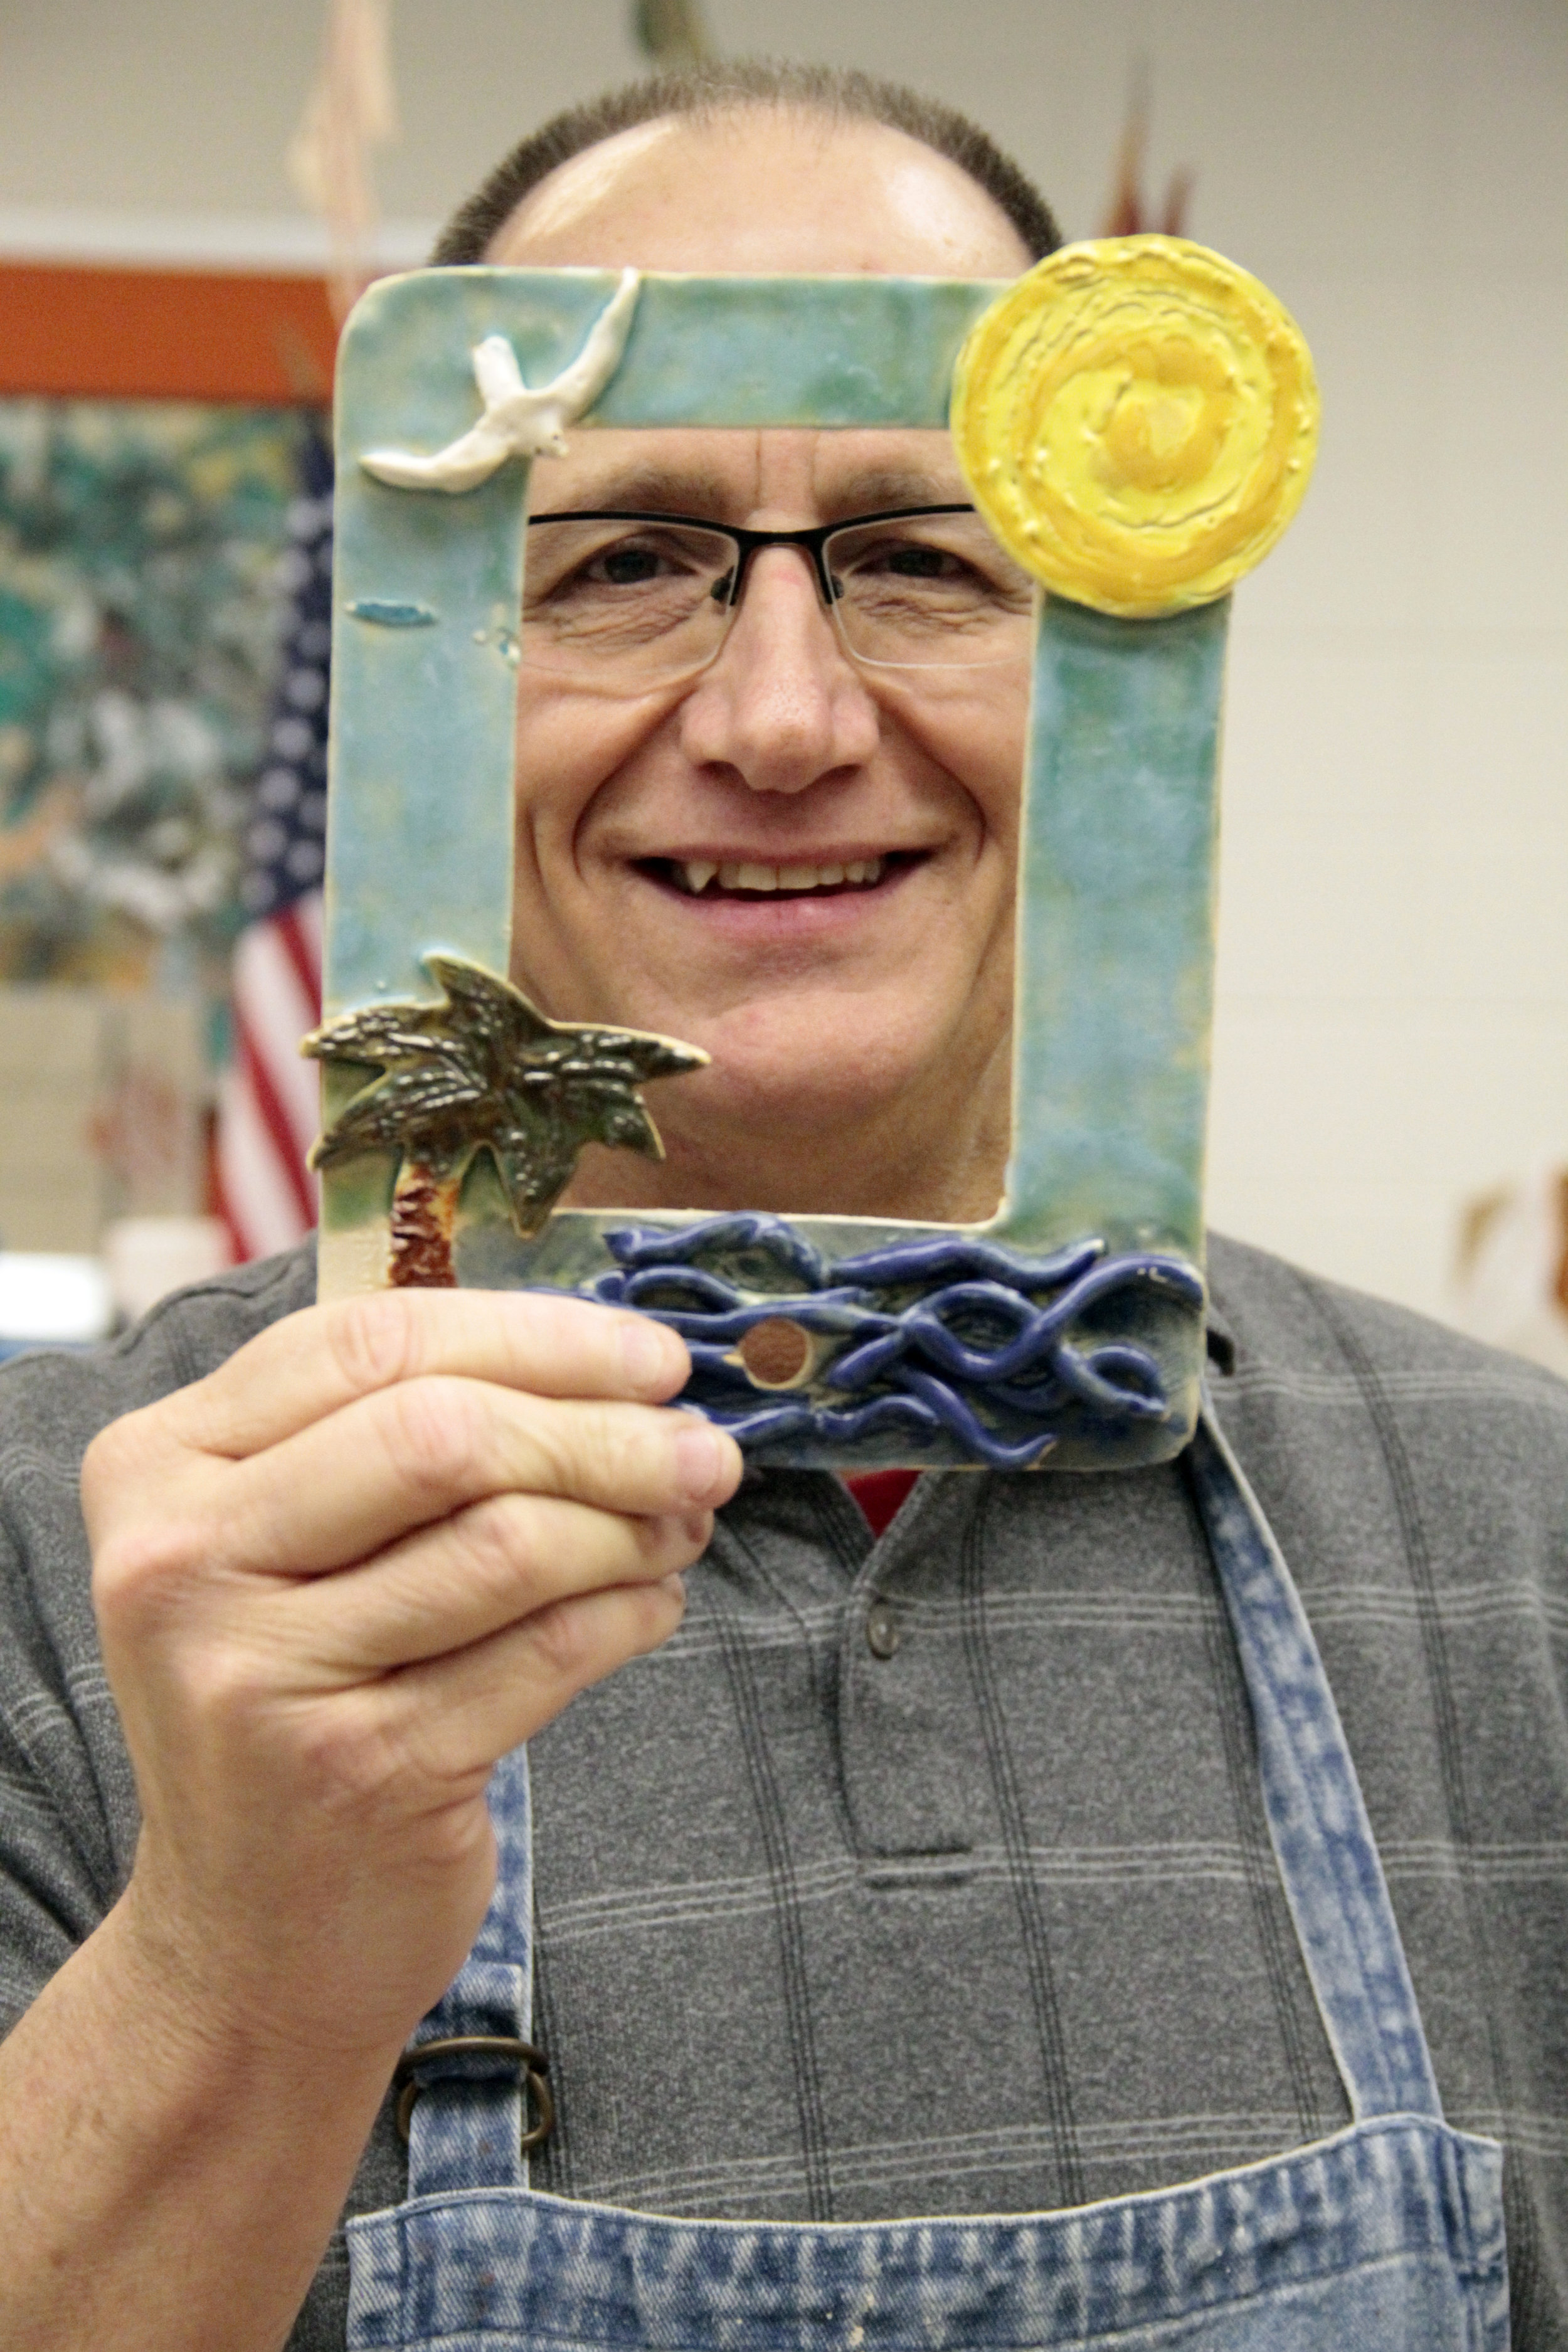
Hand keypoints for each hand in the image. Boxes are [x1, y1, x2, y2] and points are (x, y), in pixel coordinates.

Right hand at [82, 1287, 740, 2067]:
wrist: (243, 1947)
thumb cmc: (292, 1709)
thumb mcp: (283, 1549)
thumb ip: (393, 1436)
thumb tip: (612, 1362)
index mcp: (158, 1469)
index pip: (370, 1341)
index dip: (538, 1335)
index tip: (652, 1356)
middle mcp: (182, 1564)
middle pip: (446, 1435)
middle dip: (605, 1431)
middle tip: (703, 1450)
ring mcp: (263, 1677)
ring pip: (510, 1540)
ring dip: (632, 1524)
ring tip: (680, 1528)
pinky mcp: (362, 1771)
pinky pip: (549, 1650)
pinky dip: (631, 1611)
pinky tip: (651, 1604)